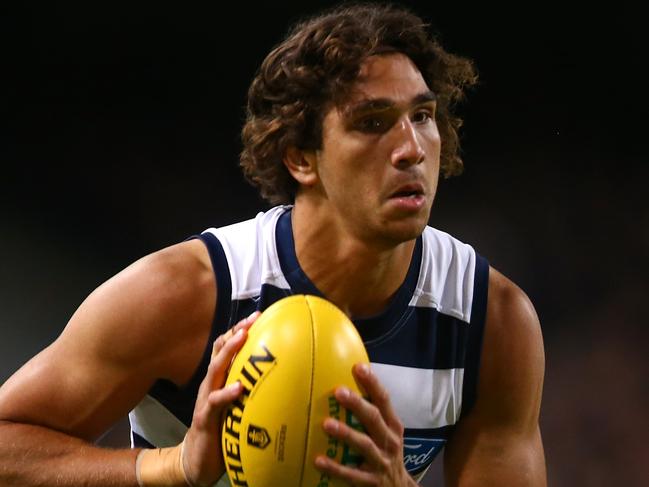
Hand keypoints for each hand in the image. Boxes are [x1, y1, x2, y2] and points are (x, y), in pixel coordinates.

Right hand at [181, 312, 259, 485]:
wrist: (197, 459)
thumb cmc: (222, 429)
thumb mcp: (238, 406)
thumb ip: (252, 390)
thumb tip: (282, 379)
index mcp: (220, 379)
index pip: (227, 347)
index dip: (239, 329)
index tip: (258, 315)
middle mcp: (211, 383)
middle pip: (221, 350)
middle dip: (236, 332)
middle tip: (252, 320)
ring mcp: (206, 398)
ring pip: (215, 369)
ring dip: (229, 352)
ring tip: (243, 338)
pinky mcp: (204, 418)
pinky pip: (214, 402)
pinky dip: (226, 393)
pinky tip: (238, 388)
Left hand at [315, 363, 415, 486]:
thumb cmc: (386, 453)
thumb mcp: (387, 433)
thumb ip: (372, 414)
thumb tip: (345, 387)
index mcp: (393, 426)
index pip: (384, 400)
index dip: (372, 383)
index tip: (358, 367)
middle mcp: (389, 441)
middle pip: (374, 419)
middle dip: (357, 404)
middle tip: (338, 391)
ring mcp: (381, 462)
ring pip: (364, 445)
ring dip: (345, 433)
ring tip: (326, 424)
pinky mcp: (371, 481)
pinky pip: (351, 475)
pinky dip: (335, 467)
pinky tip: (319, 460)